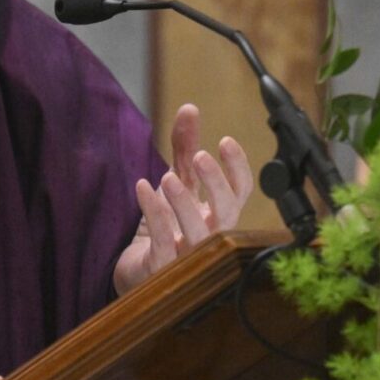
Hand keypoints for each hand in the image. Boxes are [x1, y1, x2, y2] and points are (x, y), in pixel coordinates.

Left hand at [114, 103, 252, 293]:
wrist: (138, 271)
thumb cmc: (165, 227)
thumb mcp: (176, 181)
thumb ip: (184, 148)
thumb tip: (190, 108)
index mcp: (217, 214)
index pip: (240, 192)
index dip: (237, 167)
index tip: (224, 140)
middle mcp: (209, 235)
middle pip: (227, 212)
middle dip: (216, 183)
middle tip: (200, 157)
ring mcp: (188, 255)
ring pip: (198, 234)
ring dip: (184, 203)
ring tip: (167, 177)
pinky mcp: (162, 268)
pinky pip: (163, 243)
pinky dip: (154, 214)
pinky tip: (142, 188)